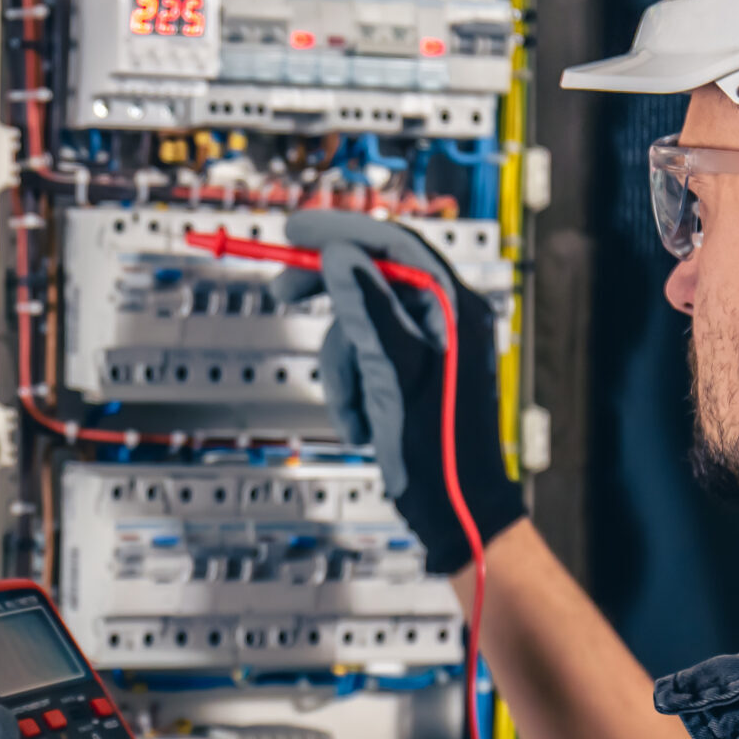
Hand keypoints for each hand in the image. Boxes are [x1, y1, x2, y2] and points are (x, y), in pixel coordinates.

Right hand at [272, 209, 525, 574]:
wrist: (454, 508)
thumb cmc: (440, 449)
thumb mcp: (395, 372)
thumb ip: (367, 308)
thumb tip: (341, 256)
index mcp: (454, 309)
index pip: (395, 245)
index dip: (342, 231)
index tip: (295, 229)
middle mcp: (445, 319)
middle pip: (372, 278)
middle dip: (329, 296)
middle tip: (284, 290)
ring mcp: (428, 346)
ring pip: (357, 326)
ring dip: (342, 368)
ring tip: (356, 408)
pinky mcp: (409, 373)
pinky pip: (362, 359)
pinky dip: (352, 389)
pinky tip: (364, 420)